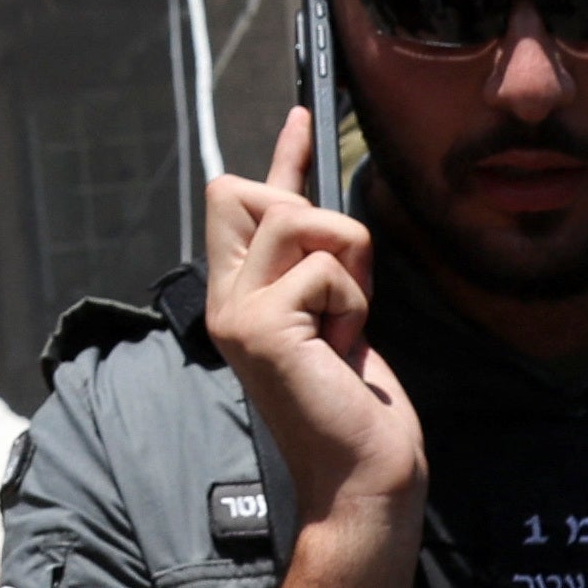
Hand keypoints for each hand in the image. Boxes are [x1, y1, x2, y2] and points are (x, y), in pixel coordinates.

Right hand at [202, 111, 424, 545]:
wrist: (362, 472)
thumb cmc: (356, 403)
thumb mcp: (337, 315)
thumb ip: (320, 262)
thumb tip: (320, 204)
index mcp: (239, 295)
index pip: (242, 201)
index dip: (282, 157)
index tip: (303, 114)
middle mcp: (225, 298)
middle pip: (256, 193)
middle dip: (321, 227)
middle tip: (341, 300)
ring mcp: (236, 311)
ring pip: (300, 222)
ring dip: (348, 269)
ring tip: (346, 327)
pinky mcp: (260, 326)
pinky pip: (324, 267)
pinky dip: (353, 304)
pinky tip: (342, 349)